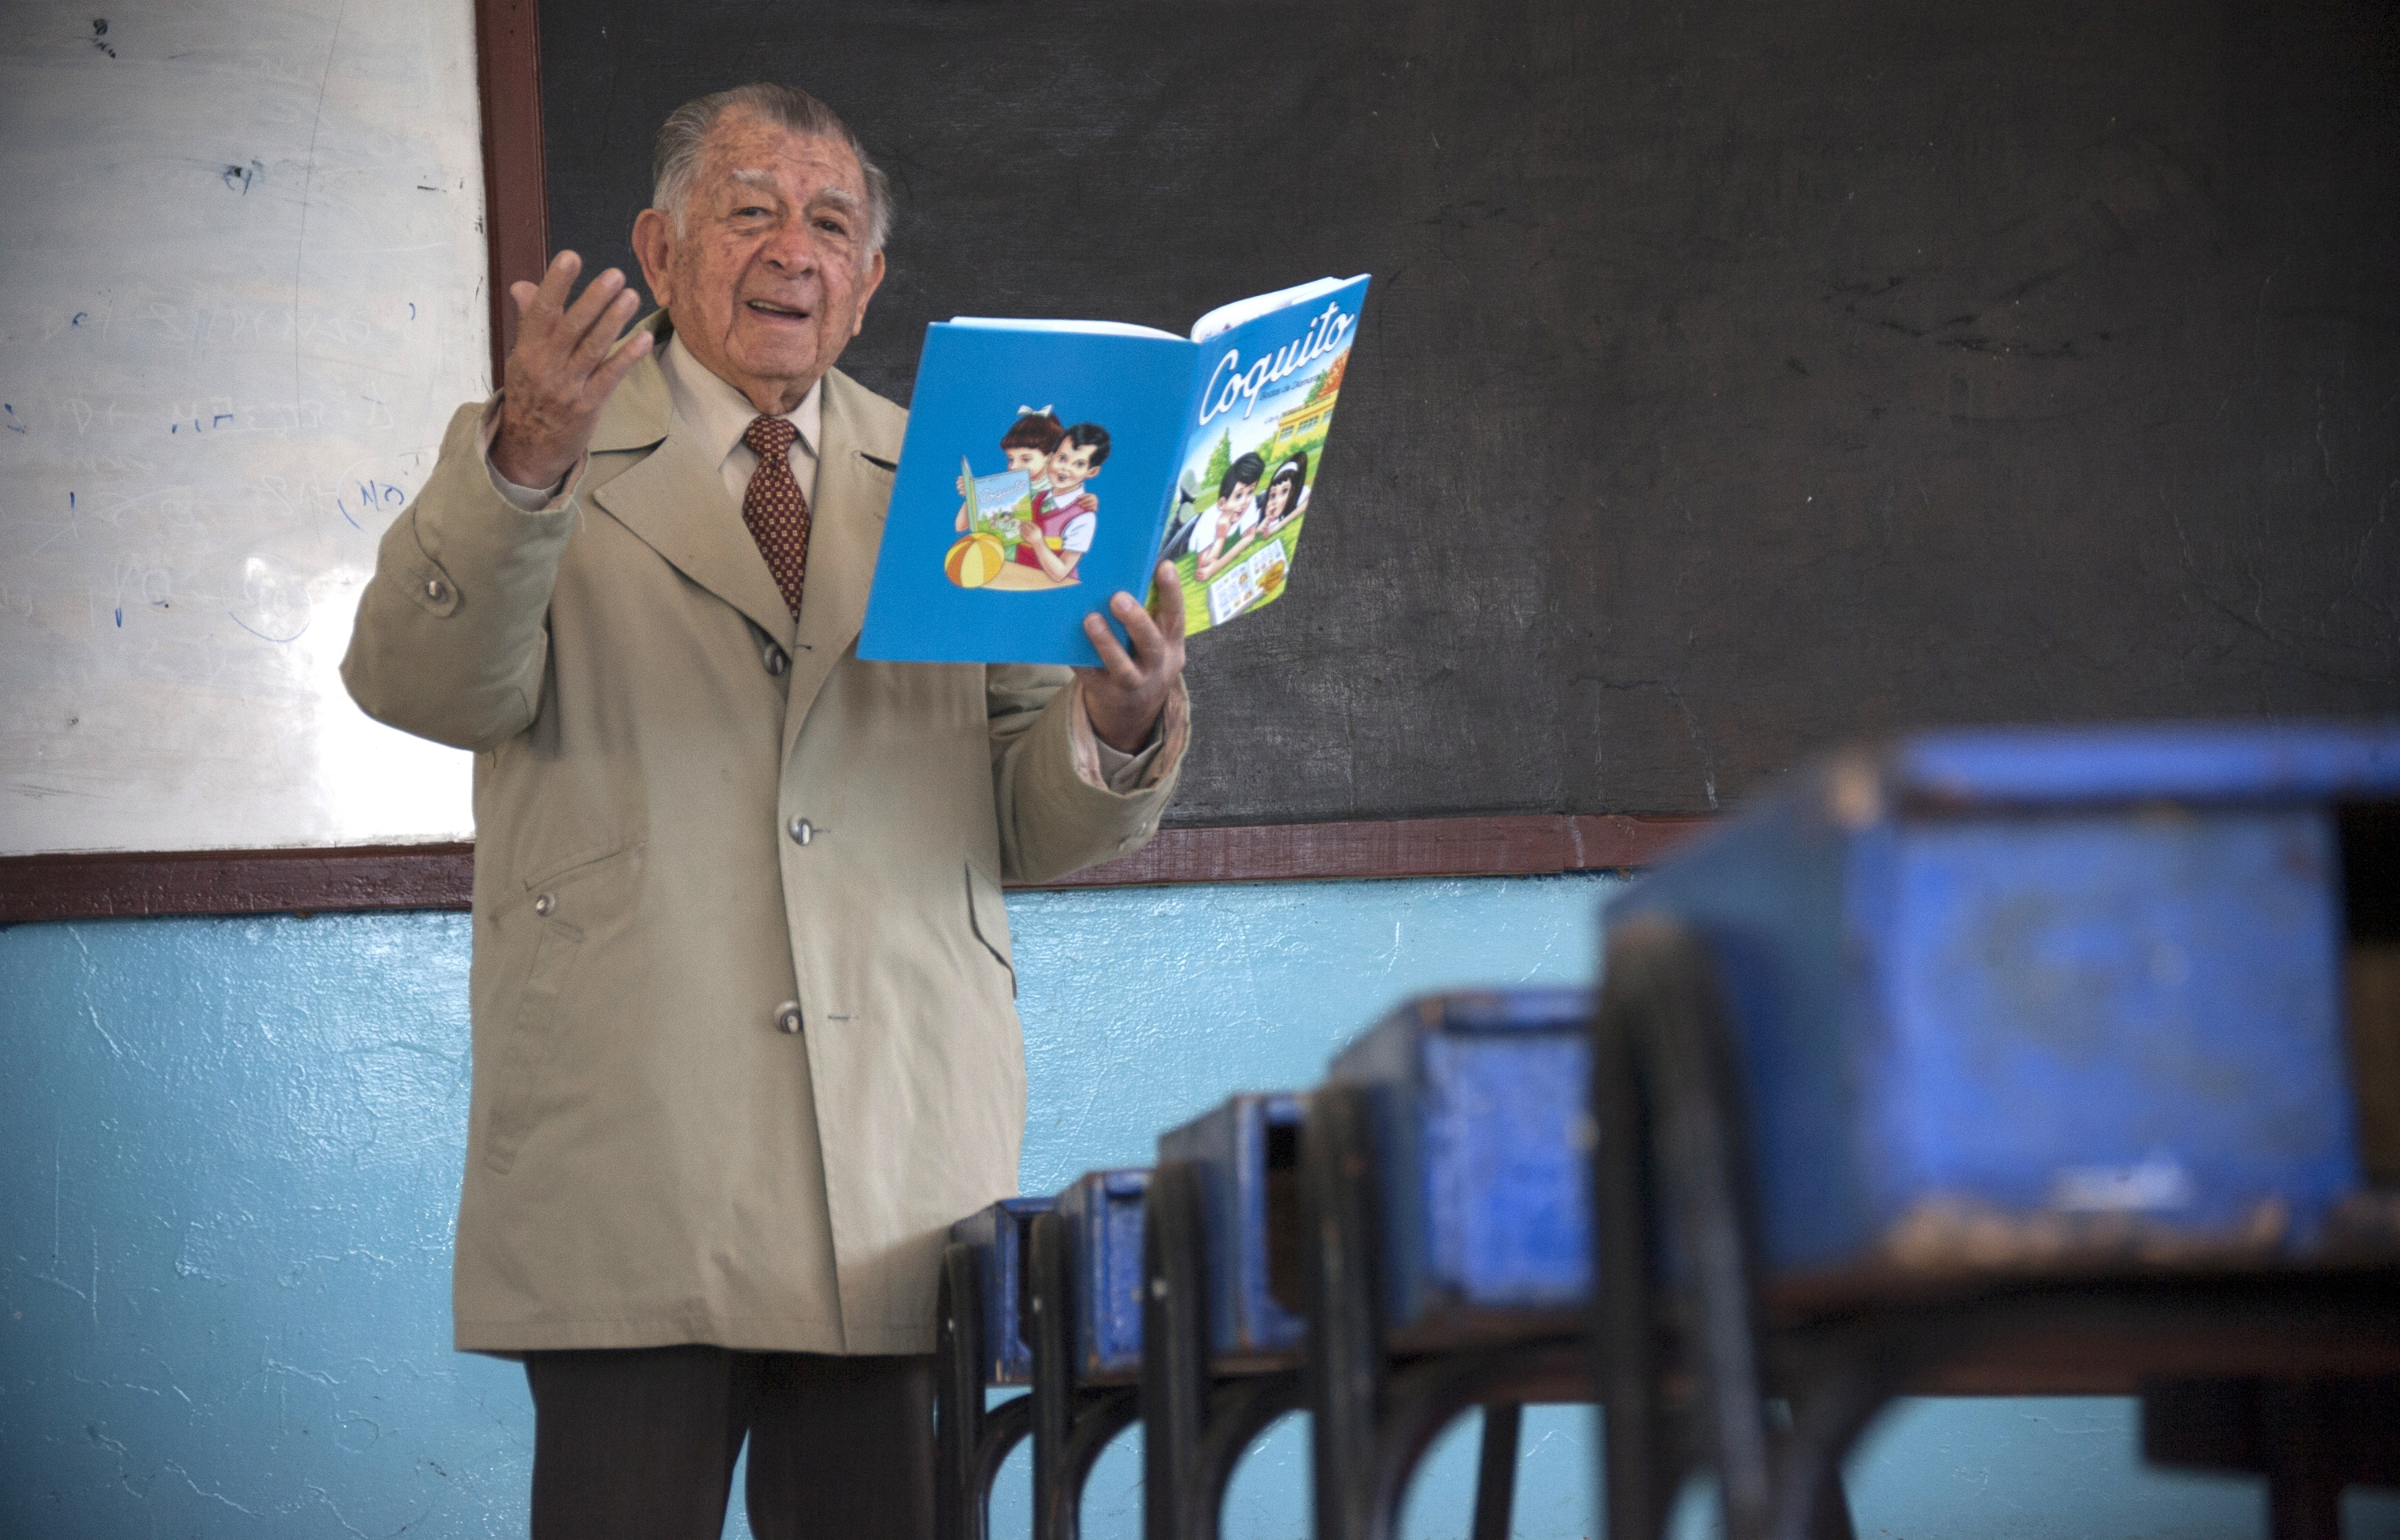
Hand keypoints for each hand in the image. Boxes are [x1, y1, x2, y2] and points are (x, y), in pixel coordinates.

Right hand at [491, 252, 653, 490]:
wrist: (529, 447)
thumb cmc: (530, 394)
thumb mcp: (522, 357)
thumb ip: (529, 321)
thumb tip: (522, 285)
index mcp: (527, 349)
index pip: (540, 311)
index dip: (554, 283)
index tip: (571, 256)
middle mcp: (546, 366)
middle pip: (570, 327)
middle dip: (593, 299)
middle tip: (615, 274)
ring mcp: (567, 387)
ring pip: (592, 349)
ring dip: (614, 322)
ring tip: (632, 296)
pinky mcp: (588, 405)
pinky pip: (610, 377)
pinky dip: (627, 357)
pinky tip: (644, 339)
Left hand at [1078, 562, 1186, 752]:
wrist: (1135, 710)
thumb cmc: (1142, 658)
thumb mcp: (1155, 641)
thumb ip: (1147, 614)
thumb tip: (1121, 574)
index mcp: (1171, 644)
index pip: (1176, 616)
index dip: (1172, 592)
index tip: (1164, 566)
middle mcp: (1157, 665)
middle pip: (1150, 644)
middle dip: (1135, 621)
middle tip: (1118, 598)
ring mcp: (1133, 684)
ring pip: (1123, 668)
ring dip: (1107, 644)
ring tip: (1091, 620)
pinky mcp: (1107, 694)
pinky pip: (1092, 678)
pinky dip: (1081, 662)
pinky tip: (1068, 646)